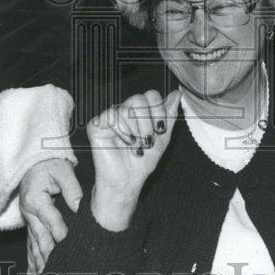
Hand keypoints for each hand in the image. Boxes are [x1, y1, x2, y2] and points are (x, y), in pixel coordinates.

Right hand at [19, 157, 82, 272]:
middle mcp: (29, 214)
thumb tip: (79, 206)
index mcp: (35, 200)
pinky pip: (31, 247)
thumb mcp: (61, 170)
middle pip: (41, 239)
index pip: (52, 221)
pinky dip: (35, 262)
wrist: (33, 165)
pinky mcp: (29, 227)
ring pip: (34, 247)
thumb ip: (71, 188)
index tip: (71, 249)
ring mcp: (28, 222)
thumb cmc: (49, 166)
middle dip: (50, 258)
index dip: (61, 235)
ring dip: (41, 264)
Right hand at [87, 89, 180, 229]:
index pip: (151, 95)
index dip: (158, 111)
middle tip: (148, 140)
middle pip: (139, 99)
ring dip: (137, 132)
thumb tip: (177, 93)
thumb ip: (169, 115)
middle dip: (147, 123)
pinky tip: (125, 144)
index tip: (161, 130)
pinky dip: (124, 133)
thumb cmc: (143, 161)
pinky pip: (112, 118)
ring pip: (126, 109)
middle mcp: (124, 110)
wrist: (128, 181)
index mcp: (139, 111)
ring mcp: (109, 117)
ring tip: (137, 146)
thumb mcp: (162, 138)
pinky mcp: (96, 125)